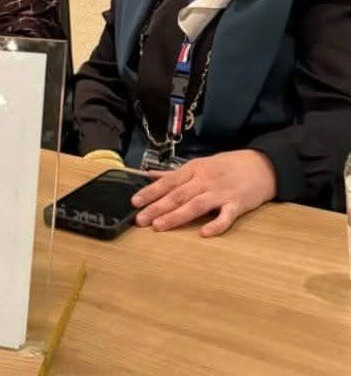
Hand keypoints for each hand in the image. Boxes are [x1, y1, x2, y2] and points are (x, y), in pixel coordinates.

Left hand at [131, 149, 276, 236]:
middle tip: (140, 219)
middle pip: (178, 195)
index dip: (151, 192)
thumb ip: (175, 173)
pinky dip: (216, 224)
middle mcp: (205, 180)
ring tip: (159, 226)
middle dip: (157, 207)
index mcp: (194, 170)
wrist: (261, 165)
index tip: (135, 202)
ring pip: (196, 205)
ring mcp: (221, 192)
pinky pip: (226, 216)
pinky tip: (204, 233)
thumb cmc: (227, 166)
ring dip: (176, 216)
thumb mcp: (200, 164)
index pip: (168, 181)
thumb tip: (150, 175)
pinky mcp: (238, 204)